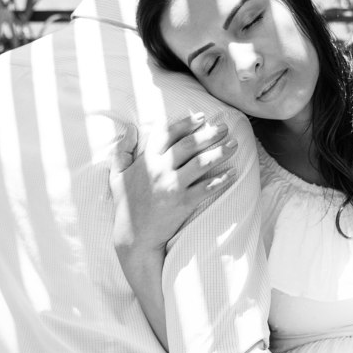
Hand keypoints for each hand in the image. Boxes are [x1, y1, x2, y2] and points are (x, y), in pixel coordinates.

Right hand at [111, 112, 238, 255]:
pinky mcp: (183, 203)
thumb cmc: (127, 205)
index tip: (201, 117)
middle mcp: (160, 169)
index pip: (168, 134)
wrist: (134, 236)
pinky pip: (206, 188)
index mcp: (146, 160)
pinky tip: (232, 173)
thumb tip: (129, 128)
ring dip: (220, 152)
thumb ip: (122, 150)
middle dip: (208, 134)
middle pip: (188, 145)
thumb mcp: (118, 175)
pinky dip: (221, 180)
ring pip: (201, 163)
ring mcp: (172, 186)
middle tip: (225, 127)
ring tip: (234, 145)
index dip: (186, 124)